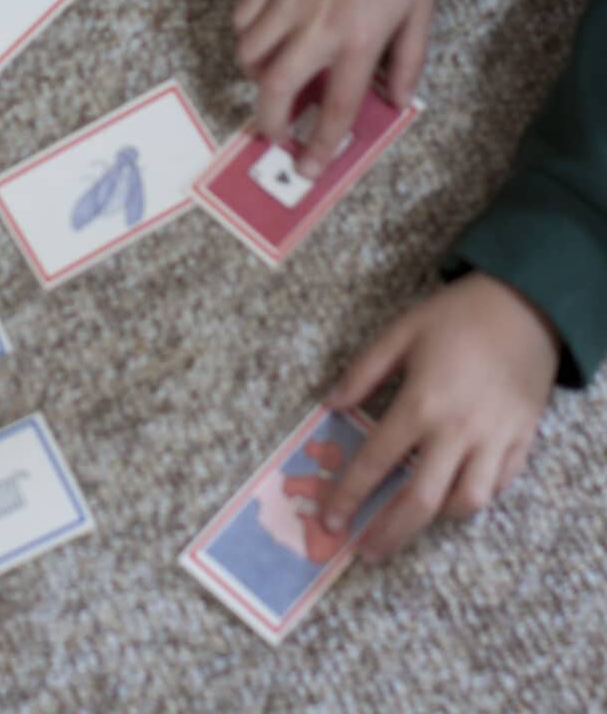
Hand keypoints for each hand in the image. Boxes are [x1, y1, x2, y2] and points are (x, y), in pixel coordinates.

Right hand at [233, 0, 433, 176]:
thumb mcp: (420, 8)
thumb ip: (409, 59)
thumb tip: (395, 99)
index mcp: (359, 40)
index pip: (336, 107)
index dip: (321, 145)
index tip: (307, 167)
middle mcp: (317, 29)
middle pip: (276, 91)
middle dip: (271, 123)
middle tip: (275, 133)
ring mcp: (287, 3)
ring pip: (250, 56)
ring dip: (257, 78)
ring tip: (272, 80)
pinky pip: (243, 20)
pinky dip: (247, 37)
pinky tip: (263, 37)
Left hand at [322, 273, 559, 559]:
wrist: (524, 305)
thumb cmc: (455, 316)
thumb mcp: (400, 332)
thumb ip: (363, 371)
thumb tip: (330, 405)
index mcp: (420, 404)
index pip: (376, 462)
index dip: (348, 495)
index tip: (330, 519)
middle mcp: (457, 432)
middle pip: (418, 500)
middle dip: (387, 532)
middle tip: (364, 550)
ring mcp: (493, 441)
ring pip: (465, 502)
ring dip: (434, 518)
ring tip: (409, 522)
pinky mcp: (521, 441)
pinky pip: (498, 486)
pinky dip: (476, 498)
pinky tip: (454, 497)